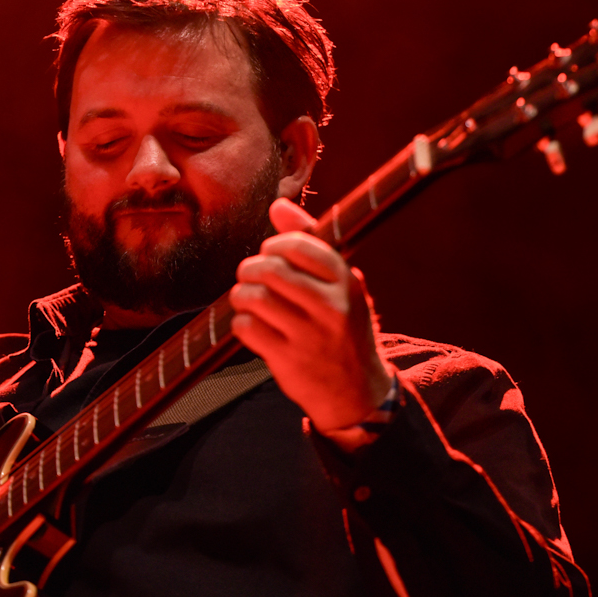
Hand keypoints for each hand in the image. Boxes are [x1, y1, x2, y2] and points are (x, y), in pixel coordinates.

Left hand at [231, 198, 392, 431]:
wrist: (356, 391)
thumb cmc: (342, 328)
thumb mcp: (339, 284)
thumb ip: (309, 242)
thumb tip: (278, 205)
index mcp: (345, 281)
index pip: (296, 244)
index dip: (273, 245)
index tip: (271, 255)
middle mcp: (330, 306)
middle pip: (269, 269)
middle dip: (250, 269)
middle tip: (250, 277)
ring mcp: (309, 335)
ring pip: (253, 297)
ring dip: (241, 296)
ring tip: (248, 301)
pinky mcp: (288, 360)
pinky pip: (245, 327)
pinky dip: (240, 323)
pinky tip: (251, 326)